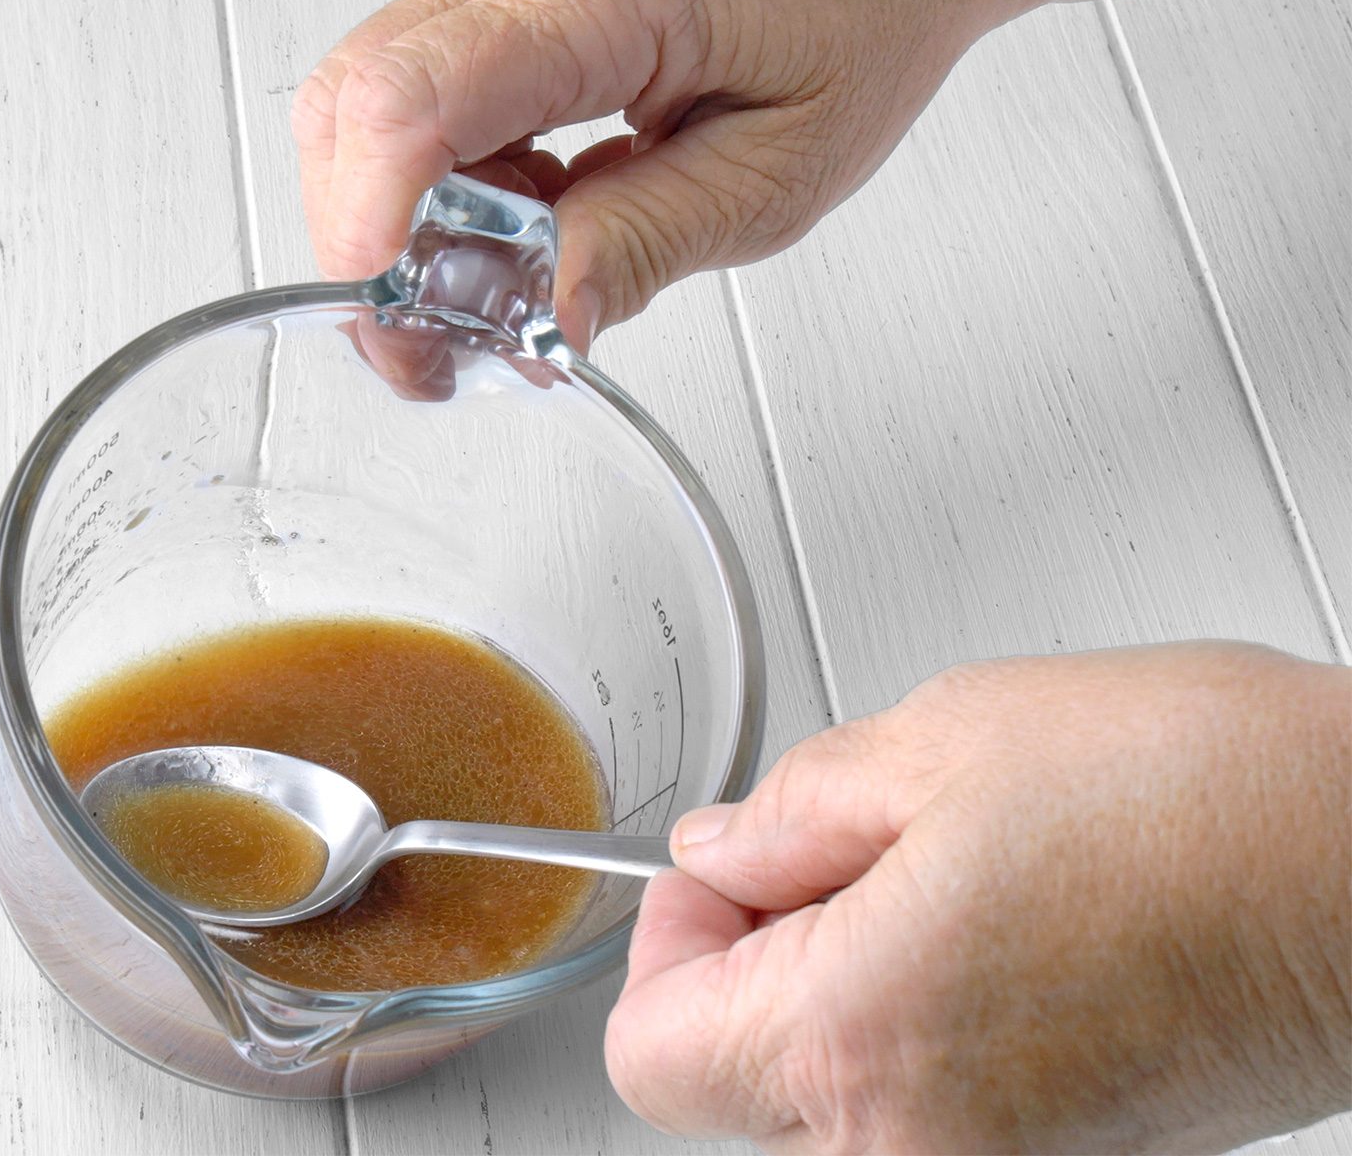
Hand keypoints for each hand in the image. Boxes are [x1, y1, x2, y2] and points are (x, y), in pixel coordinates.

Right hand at [292, 0, 1057, 342]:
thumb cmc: (856, 16)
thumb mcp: (776, 170)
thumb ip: (652, 241)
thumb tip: (546, 320)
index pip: (414, 102)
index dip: (371, 229)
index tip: (398, 326)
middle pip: (357, 102)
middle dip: (373, 246)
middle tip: (441, 343)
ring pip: (365, 98)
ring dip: (405, 215)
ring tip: (509, 272)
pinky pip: (413, 86)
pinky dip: (436, 177)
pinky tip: (520, 213)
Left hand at [608, 643, 1351, 1151]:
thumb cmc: (1210, 799)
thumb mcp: (942, 742)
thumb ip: (791, 809)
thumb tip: (725, 848)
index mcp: (858, 1042)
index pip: (647, 1049)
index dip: (670, 938)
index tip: (731, 869)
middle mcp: (918, 1148)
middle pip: (729, 1087)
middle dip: (747, 967)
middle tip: (831, 861)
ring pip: (822, 1108)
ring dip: (832, 998)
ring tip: (931, 885)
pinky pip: (923, 1118)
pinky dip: (919, 1035)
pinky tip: (994, 933)